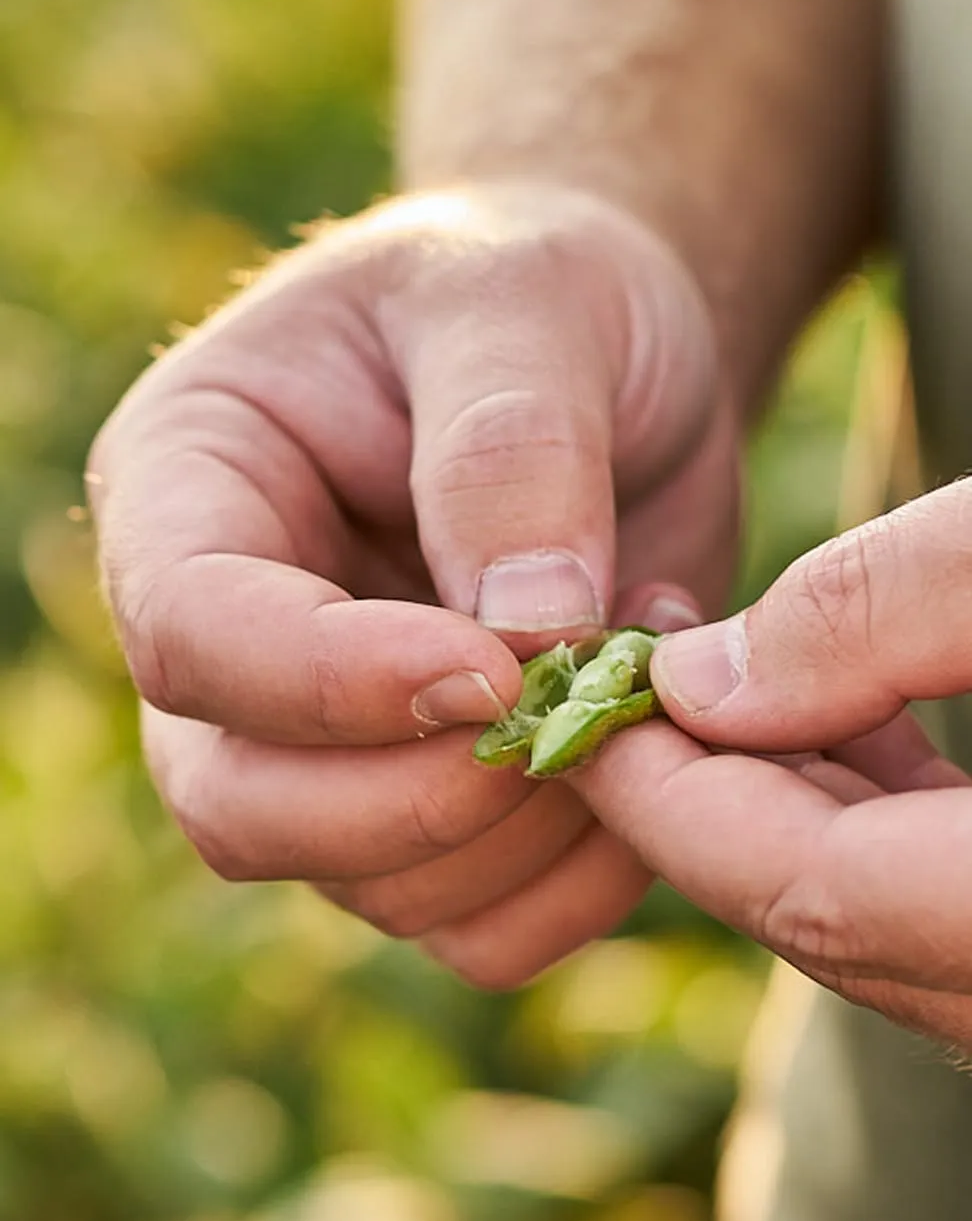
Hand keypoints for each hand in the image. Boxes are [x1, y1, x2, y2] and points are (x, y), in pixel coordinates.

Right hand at [88, 181, 736, 986]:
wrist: (607, 369)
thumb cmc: (542, 296)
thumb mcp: (527, 305)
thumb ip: (511, 451)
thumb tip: (527, 630)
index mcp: (192, 488)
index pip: (194, 633)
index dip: (326, 681)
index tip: (493, 670)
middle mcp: (233, 641)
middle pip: (241, 804)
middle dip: (414, 799)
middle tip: (573, 725)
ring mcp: (324, 742)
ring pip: (365, 886)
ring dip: (515, 844)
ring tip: (634, 717)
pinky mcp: (424, 804)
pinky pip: (471, 924)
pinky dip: (566, 889)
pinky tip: (642, 776)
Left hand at [569, 478, 971, 1044]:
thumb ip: (879, 611)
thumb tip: (699, 687)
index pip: (809, 889)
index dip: (668, 798)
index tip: (571, 712)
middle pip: (825, 914)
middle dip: (697, 802)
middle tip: (608, 699)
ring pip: (871, 908)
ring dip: (772, 801)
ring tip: (698, 687)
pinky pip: (928, 888)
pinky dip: (862, 808)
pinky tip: (831, 713)